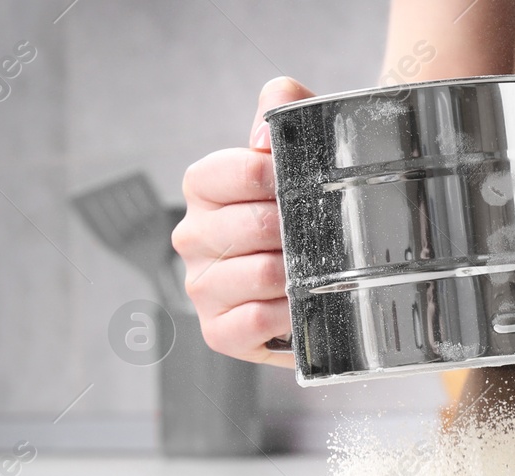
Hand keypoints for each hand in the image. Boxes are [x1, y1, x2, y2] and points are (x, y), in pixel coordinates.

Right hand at [172, 77, 311, 365]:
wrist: (322, 266)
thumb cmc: (302, 204)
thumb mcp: (295, 140)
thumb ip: (281, 104)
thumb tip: (265, 136)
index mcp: (203, 189)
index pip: (227, 173)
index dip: (272, 176)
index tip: (302, 181)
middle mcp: (192, 237)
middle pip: (250, 226)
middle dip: (294, 230)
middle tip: (319, 233)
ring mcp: (202, 287)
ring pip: (257, 274)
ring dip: (296, 273)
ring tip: (314, 269)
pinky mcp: (218, 331)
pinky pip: (253, 320)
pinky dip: (286, 312)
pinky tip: (300, 304)